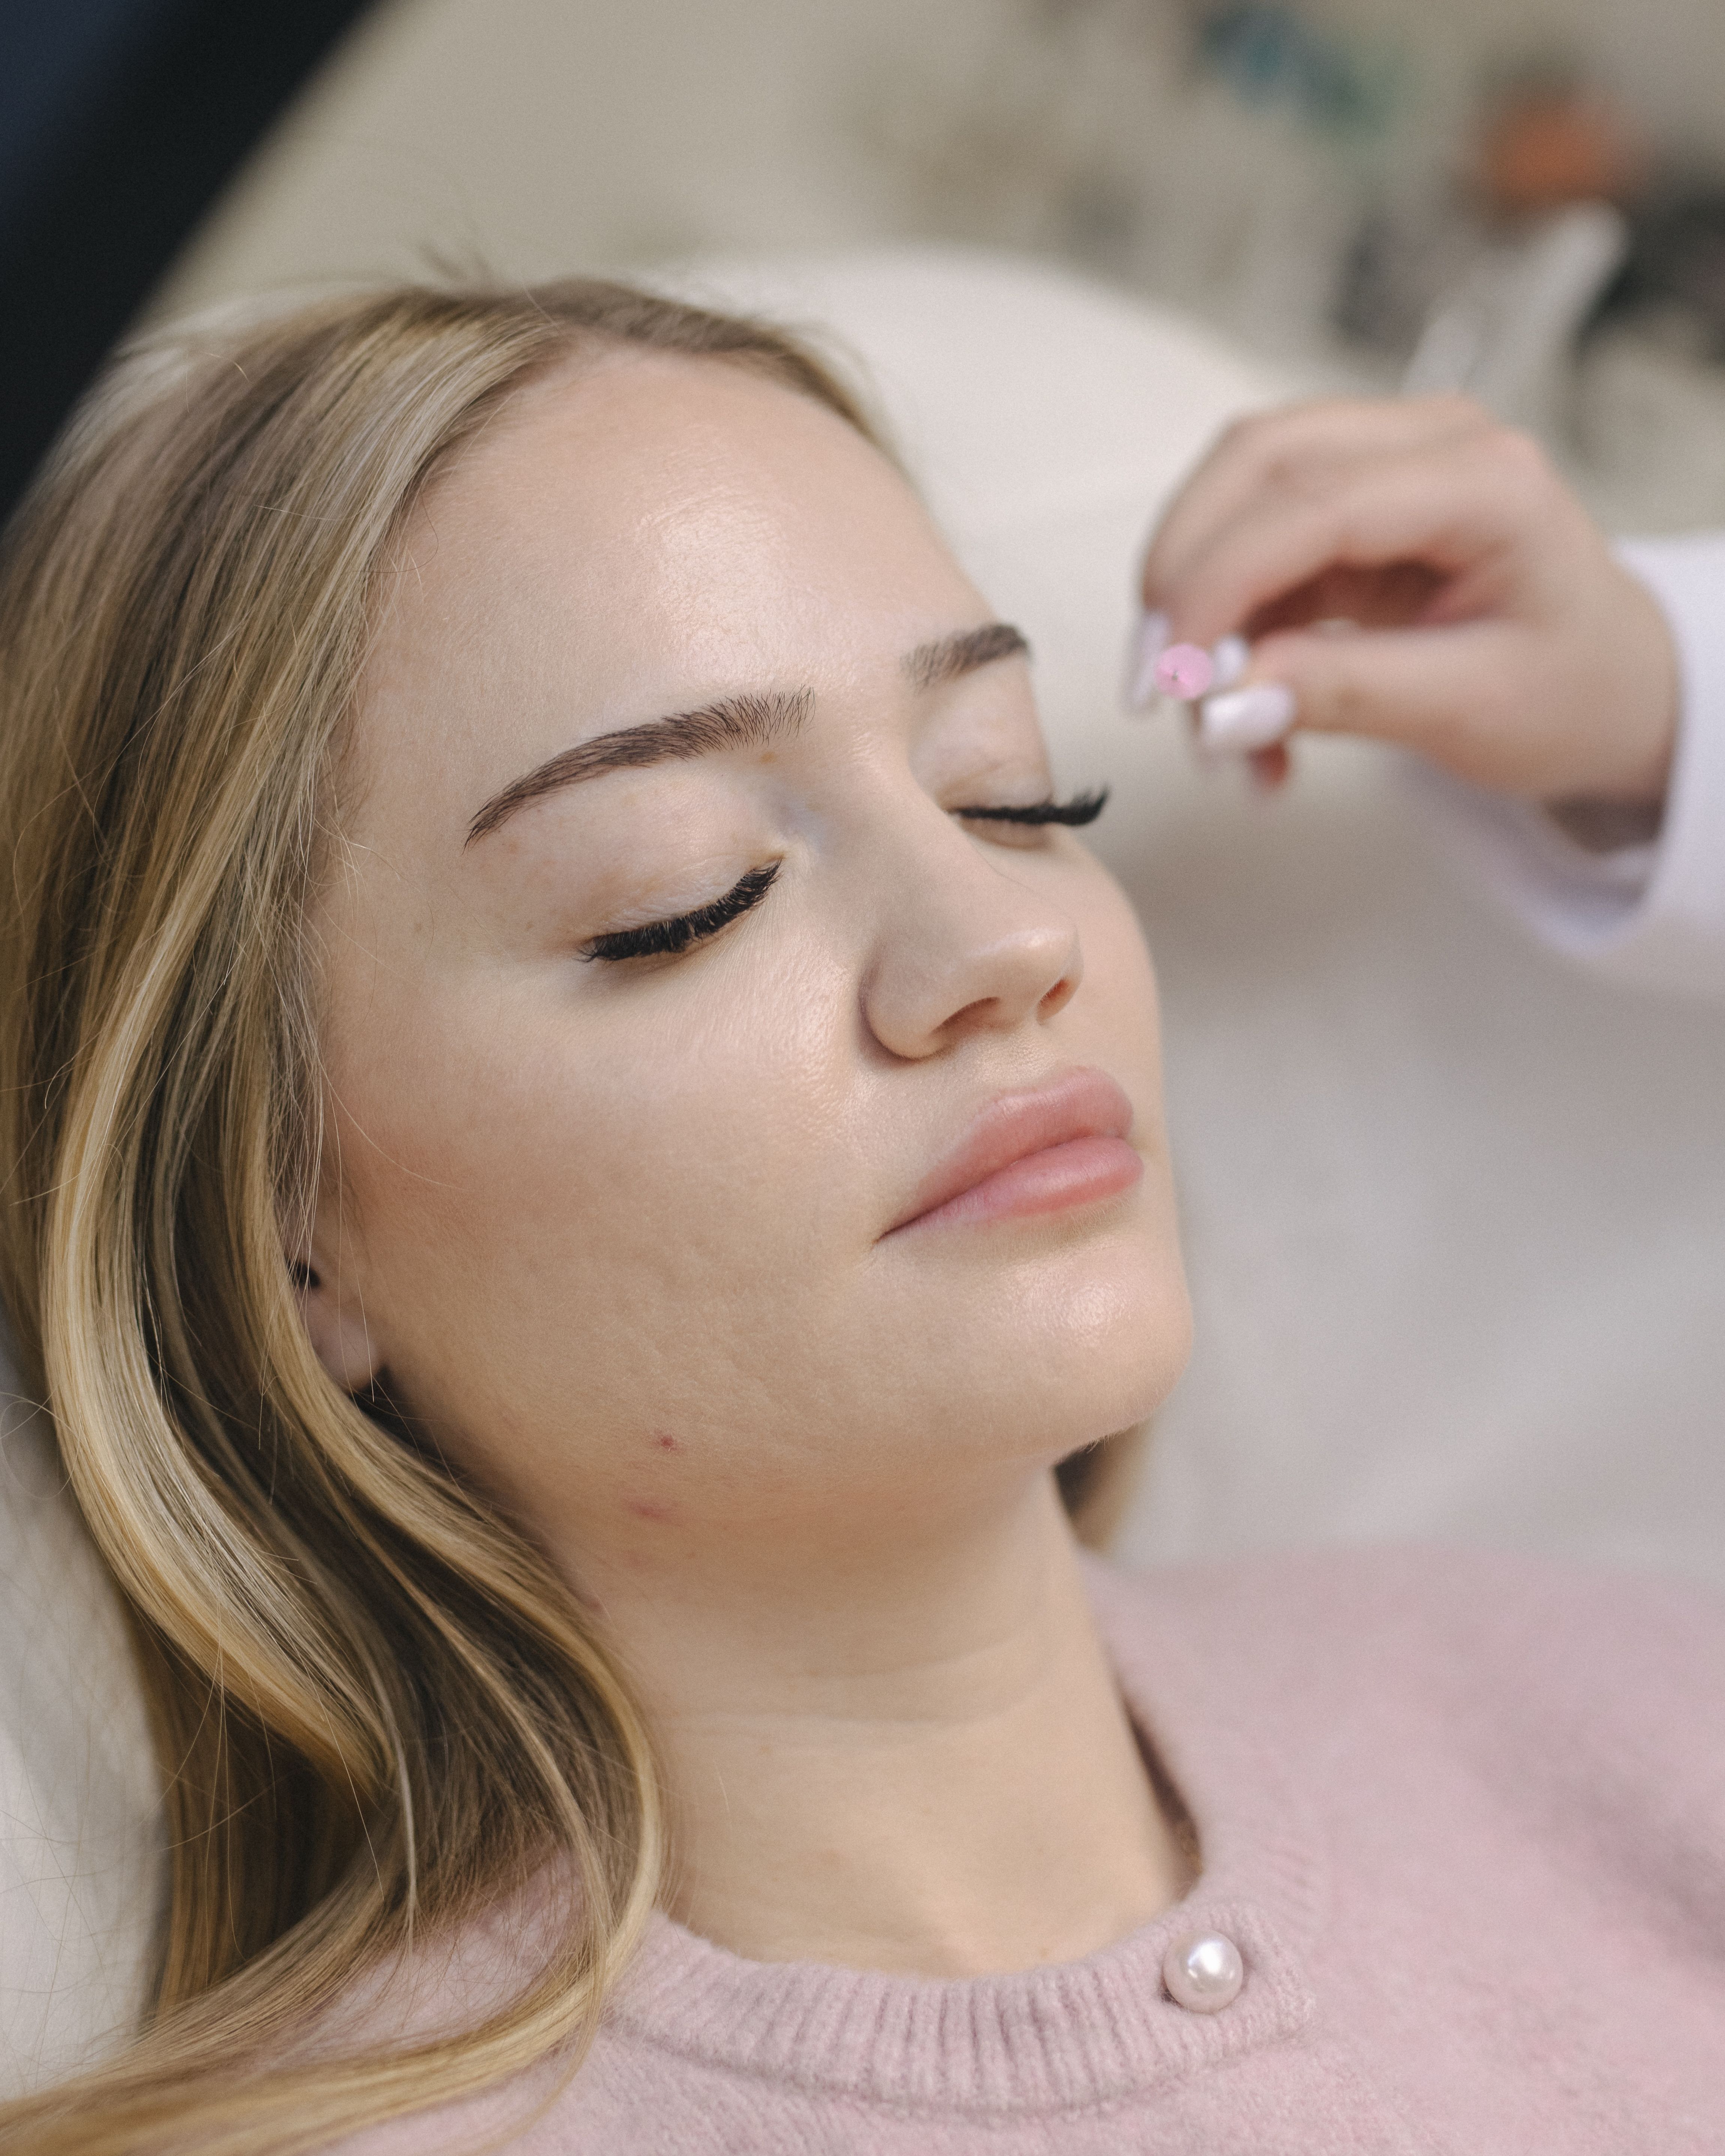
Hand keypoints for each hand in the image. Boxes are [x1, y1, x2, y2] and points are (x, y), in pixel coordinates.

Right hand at [1137, 395, 1677, 804]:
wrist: (1610, 687)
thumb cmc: (1568, 692)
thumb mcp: (1470, 711)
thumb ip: (1343, 695)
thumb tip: (1220, 707)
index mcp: (1486, 480)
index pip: (1312, 503)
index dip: (1217, 584)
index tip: (1167, 680)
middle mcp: (1430, 441)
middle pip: (1254, 464)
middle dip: (1181, 577)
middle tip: (1152, 691)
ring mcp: (1384, 461)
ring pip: (1235, 496)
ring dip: (1195, 609)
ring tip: (1211, 728)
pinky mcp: (1348, 504)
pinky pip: (1250, 549)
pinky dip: (1226, 634)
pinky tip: (1245, 716)